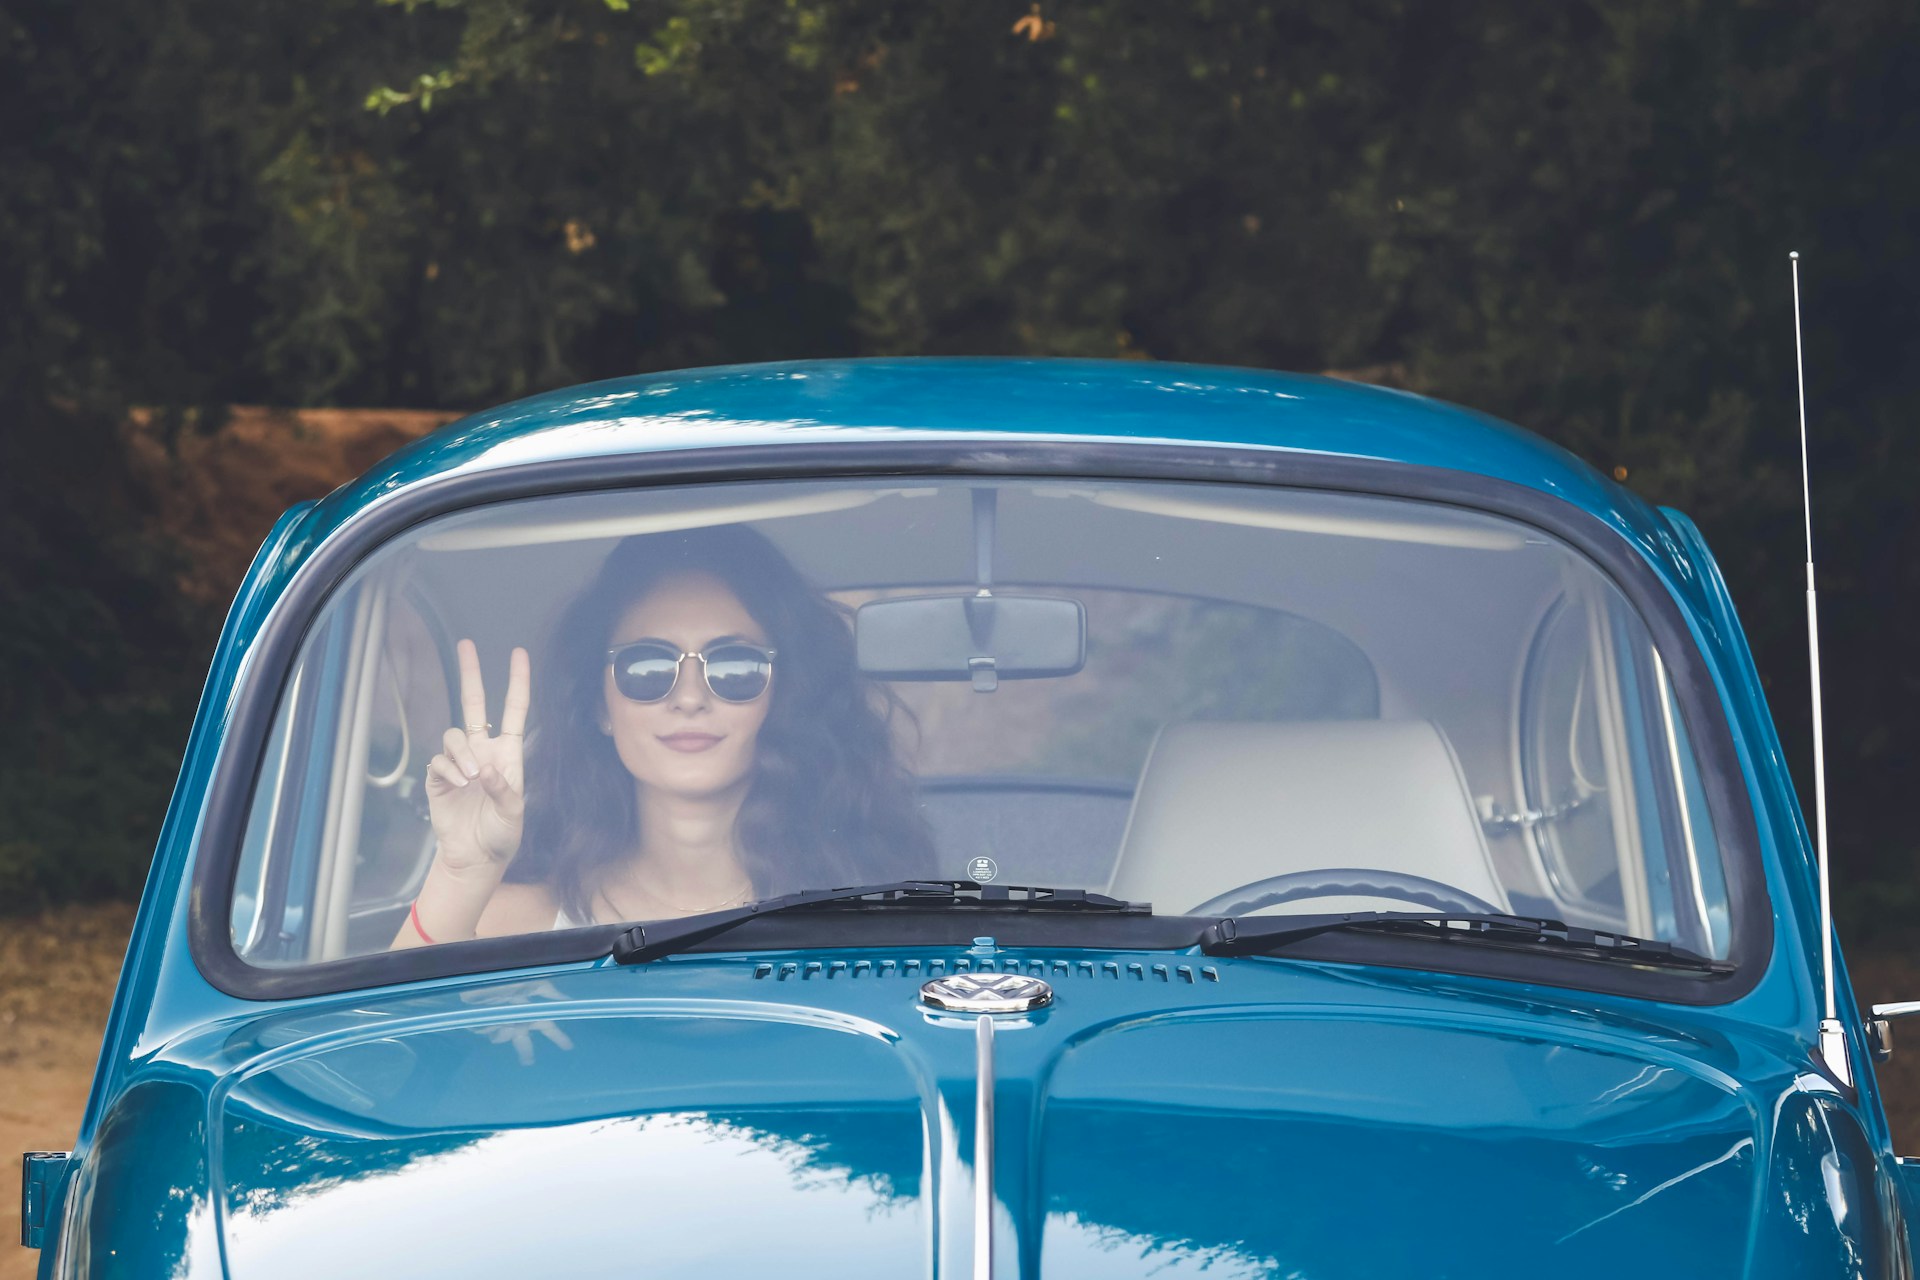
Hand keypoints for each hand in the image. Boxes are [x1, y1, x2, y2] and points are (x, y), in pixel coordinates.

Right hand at [424, 639, 530, 873]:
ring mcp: (460, 762)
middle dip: (470, 674)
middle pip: (473, 704)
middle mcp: (483, 751)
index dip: (518, 683)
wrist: (475, 857)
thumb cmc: (501, 835)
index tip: (519, 654)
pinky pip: (439, 761)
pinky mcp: (439, 778)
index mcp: (508, 754)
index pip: (514, 711)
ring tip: (470, 777)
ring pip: (453, 735)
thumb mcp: (512, 814)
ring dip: (461, 753)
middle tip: (466, 645)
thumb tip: (485, 769)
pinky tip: (457, 784)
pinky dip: (447, 769)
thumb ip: (502, 791)